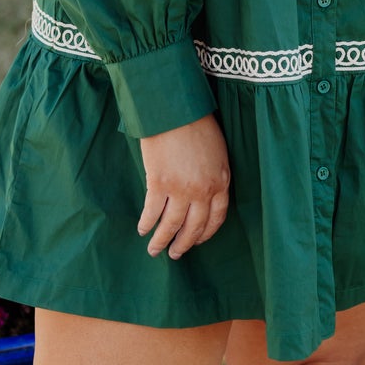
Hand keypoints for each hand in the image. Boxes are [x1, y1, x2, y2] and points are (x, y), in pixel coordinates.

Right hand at [137, 114, 231, 259]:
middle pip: (194, 227)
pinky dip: (147, 223)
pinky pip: (152, 211)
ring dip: (162, 241)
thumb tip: (201, 193)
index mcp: (221, 182)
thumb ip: (212, 174)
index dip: (205, 234)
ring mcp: (180, 189)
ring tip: (155, 250)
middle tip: (175, 254)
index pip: (216, 218)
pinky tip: (143, 230)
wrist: (175, 109)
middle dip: (183, 244)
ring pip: (171, 225)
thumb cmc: (197, 123)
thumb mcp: (217, 151)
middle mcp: (203, 191)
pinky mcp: (159, 183)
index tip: (197, 241)